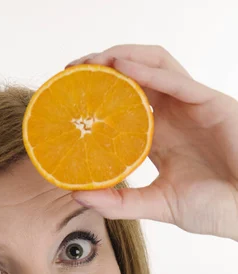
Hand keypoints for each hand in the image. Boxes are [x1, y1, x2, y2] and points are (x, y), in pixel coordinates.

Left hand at [66, 44, 237, 241]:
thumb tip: (77, 195)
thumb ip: (119, 201)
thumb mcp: (157, 204)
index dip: (96, 97)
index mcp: (159, 136)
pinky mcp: (209, 103)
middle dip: (101, 68)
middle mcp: (173, 116)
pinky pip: (176, 80)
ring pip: (154, 66)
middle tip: (70, 72)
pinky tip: (121, 68)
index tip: (66, 99)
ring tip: (90, 62)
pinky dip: (147, 70)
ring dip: (121, 58)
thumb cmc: (214, 208)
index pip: (122, 106)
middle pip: (134, 78)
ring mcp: (191, 107)